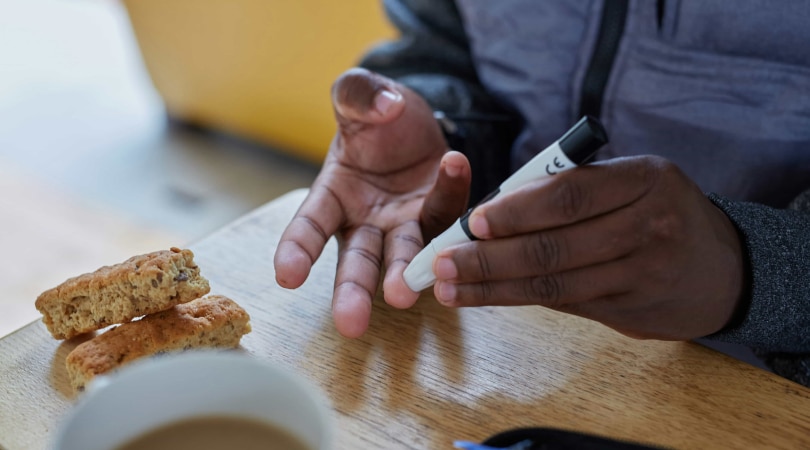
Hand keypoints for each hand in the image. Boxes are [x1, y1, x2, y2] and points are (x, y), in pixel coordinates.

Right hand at [274, 68, 470, 337]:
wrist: (417, 121)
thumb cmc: (374, 117)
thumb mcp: (357, 95)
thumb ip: (356, 94)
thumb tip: (382, 105)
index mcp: (332, 197)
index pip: (310, 227)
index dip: (297, 251)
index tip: (286, 277)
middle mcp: (366, 221)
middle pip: (357, 260)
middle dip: (353, 290)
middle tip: (350, 324)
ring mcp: (405, 224)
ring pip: (403, 255)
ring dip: (403, 274)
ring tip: (402, 295)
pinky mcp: (440, 216)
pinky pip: (447, 209)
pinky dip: (452, 189)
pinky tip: (455, 165)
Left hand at [432, 156, 744, 339]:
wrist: (725, 270)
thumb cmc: (659, 212)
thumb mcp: (632, 182)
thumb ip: (573, 191)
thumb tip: (494, 211)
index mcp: (645, 179)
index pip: (570, 194)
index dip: (517, 209)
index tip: (472, 221)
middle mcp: (649, 225)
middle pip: (554, 246)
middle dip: (489, 257)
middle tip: (442, 263)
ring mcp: (643, 273)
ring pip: (553, 282)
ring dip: (494, 287)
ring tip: (450, 289)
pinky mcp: (632, 310)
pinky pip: (566, 302)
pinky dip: (520, 298)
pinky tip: (487, 296)